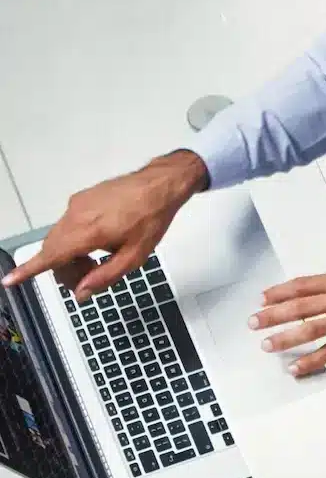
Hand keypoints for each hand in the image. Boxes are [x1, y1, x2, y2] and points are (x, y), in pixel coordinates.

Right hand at [2, 150, 206, 298]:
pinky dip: (74, 239)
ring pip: (59, 236)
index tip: (10, 279)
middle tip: (83, 280)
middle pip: (53, 249)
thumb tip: (81, 292)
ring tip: (95, 261)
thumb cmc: (151, 219)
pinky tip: (98, 242)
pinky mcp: (81, 198)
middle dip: (62, 268)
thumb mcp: (134, 256)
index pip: (51, 256)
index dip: (29, 270)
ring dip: (69, 254)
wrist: (159, 186)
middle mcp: (76, 216)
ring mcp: (76, 205)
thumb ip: (105, 276)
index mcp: (88, 232)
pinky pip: (68, 224)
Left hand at [249, 270, 325, 376]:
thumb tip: (322, 298)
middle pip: (299, 306)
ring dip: (284, 338)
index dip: (279, 292)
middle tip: (254, 322)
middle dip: (272, 315)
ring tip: (267, 344)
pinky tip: (295, 367)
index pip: (302, 285)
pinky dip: (310, 361)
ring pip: (308, 329)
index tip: (263, 297)